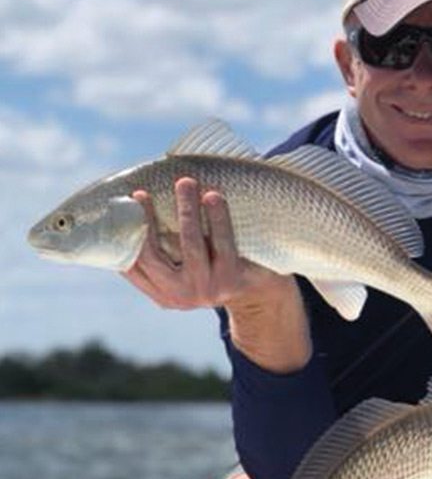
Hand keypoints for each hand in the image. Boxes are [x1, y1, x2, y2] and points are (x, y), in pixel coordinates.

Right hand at [123, 177, 311, 371]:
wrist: (259, 293)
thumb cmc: (212, 266)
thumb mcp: (183, 267)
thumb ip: (161, 250)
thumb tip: (129, 207)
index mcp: (162, 294)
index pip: (132, 265)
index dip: (124, 234)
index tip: (126, 204)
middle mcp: (180, 296)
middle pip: (154, 256)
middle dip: (147, 220)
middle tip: (142, 192)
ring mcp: (207, 290)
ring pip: (191, 245)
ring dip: (186, 210)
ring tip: (185, 182)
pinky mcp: (232, 281)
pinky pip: (223, 243)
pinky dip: (217, 217)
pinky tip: (213, 196)